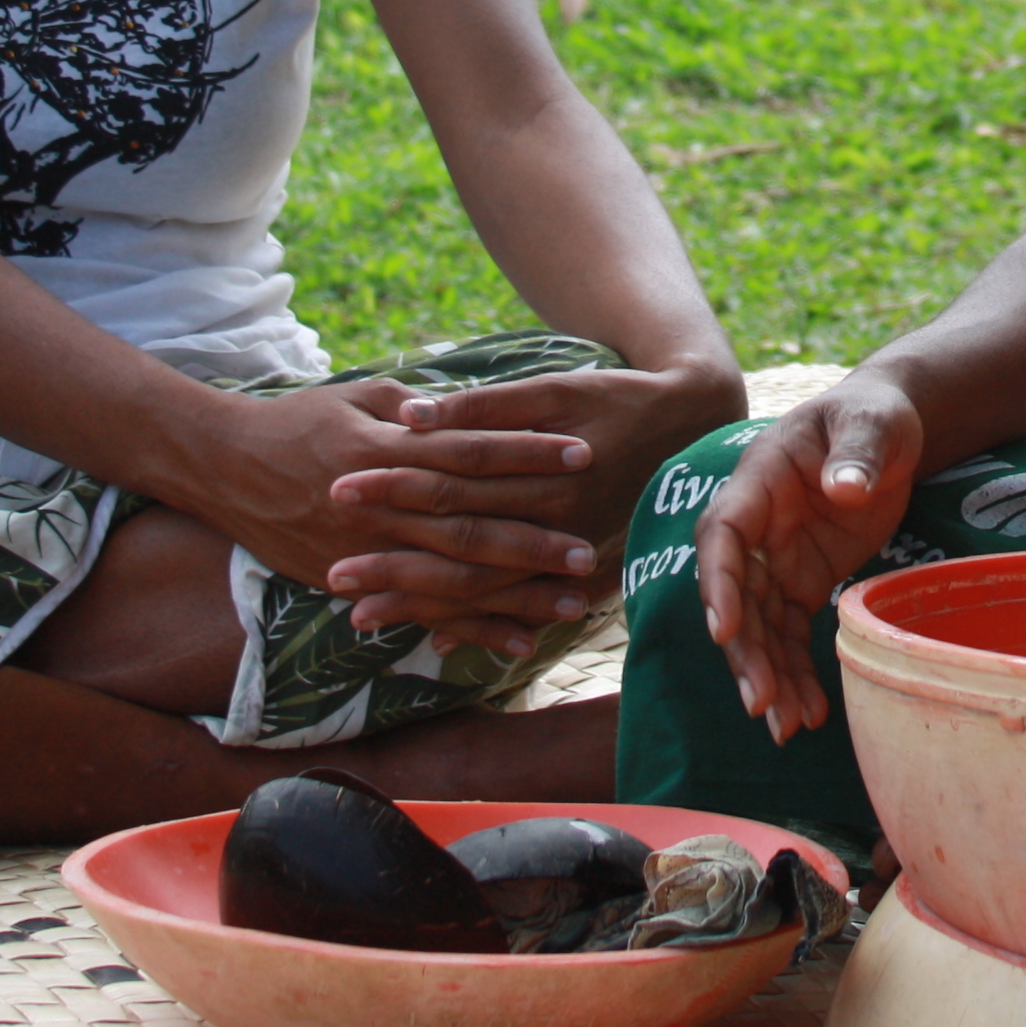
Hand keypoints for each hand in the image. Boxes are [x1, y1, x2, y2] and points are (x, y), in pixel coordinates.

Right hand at [188, 375, 597, 611]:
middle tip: (590, 548)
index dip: (526, 453)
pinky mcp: (353, 581)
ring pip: (454, 577)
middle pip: (470, 524)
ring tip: (573, 601)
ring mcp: (367, 550)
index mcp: (389, 449)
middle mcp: (382, 505)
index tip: (581, 454)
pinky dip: (471, 628)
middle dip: (533, 539)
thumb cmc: (298, 422)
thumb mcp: (356, 397)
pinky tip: (517, 641)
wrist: (223, 466)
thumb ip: (414, 406)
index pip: (471, 451)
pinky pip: (422, 610)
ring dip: (516, 593)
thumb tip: (469, 407)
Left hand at [323, 357, 744, 654]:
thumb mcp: (556, 388)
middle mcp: (552, 526)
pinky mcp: (584, 581)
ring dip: (421, 606)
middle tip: (333, 574)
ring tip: (361, 615)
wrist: (692, 432)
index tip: (336, 491)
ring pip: (483, 593)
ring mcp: (568, 561)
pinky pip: (522, 611)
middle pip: (457, 551)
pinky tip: (436, 639)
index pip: (449, 486)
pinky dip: (478, 626)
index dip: (391, 489)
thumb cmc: (615, 400)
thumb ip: (483, 405)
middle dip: (392, 564)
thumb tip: (411, 416)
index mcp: (539, 475)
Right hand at [694, 369, 921, 739]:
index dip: (718, 582)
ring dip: (767, 675)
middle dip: (744, 651)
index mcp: (758, 481)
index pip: (724, 534)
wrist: (887, 429)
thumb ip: (856, 452)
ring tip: (785, 726)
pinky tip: (808, 712)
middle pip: (735, 595)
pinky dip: (794, 672)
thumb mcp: (872, 423)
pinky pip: (787, 633)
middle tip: (761, 703)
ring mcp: (776, 559)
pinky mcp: (800, 582)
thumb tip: (845, 490)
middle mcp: (756, 527)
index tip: (723, 628)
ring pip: (758, 626)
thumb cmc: (873, 415)